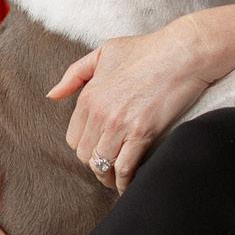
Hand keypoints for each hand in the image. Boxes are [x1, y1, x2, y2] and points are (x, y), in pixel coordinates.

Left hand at [49, 21, 214, 192]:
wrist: (182, 53)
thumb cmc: (146, 50)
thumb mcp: (104, 52)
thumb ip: (75, 74)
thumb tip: (52, 95)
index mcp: (88, 96)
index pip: (73, 138)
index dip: (85, 147)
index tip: (97, 149)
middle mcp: (100, 113)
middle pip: (86, 155)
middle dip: (95, 163)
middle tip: (108, 166)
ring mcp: (120, 125)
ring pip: (102, 165)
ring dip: (108, 176)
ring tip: (116, 179)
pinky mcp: (142, 133)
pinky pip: (125, 167)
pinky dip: (125, 181)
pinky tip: (128, 184)